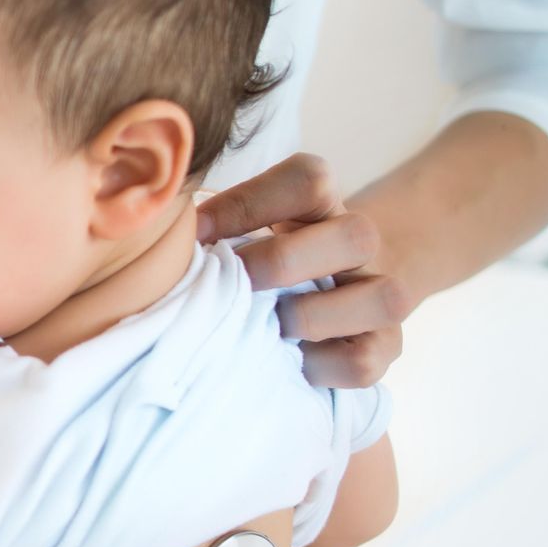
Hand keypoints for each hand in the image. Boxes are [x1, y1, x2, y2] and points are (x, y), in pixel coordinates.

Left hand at [198, 154, 413, 387]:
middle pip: (356, 234)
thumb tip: (163, 238)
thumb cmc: (261, 260)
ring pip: (384, 298)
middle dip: (284, 261)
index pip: (308, 179)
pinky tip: (286, 361)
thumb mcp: (241, 232)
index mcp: (321, 205)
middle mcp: (361, 245)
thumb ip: (211, 228)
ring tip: (268, 327)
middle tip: (237, 281)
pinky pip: (364, 361)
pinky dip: (319, 367)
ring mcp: (381, 297)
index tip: (196, 231)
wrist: (325, 295)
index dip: (248, 203)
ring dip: (312, 316)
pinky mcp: (384, 348)